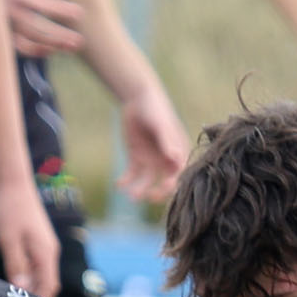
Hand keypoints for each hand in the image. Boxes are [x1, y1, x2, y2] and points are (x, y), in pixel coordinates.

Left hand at [0, 178, 60, 296]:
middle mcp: (50, 252)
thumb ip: (16, 265)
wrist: (14, 184)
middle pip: (48, 283)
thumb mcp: (8, 240)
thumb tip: (23, 288)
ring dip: (32, 288)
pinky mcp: (39, 242)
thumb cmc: (9, 210)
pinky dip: (30, 277)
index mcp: (46, 253)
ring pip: (43, 275)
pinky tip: (16, 282)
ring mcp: (46, 247)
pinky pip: (38, 266)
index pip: (49, 286)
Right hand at [2, 0, 83, 56]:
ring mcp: (6, 27)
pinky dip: (36, 51)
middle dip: (60, 36)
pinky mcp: (3, 35)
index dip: (62, 10)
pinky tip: (52, 50)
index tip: (79, 14)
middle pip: (39, 29)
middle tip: (80, 41)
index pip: (43, 5)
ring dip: (52, 46)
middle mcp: (11, 14)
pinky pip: (21, 48)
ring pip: (31, 42)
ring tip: (71, 47)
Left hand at [116, 87, 188, 202]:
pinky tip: (118, 185)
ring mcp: (151, 161)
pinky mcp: (136, 159)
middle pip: (163, 183)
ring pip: (146, 182)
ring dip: (139, 190)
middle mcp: (166, 161)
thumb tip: (175, 157)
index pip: (178, 174)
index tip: (163, 188)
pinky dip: (125, 181)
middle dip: (156, 193)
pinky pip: (131, 175)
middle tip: (146, 197)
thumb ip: (167, 141)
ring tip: (130, 196)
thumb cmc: (156, 110)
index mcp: (178, 153)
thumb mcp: (162, 125)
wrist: (138, 99)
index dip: (172, 184)